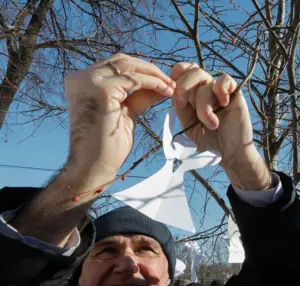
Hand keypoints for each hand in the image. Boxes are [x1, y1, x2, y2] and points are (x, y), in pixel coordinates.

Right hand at [64, 54, 174, 181]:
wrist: (95, 164)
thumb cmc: (108, 144)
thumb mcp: (126, 112)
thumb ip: (138, 96)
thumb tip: (161, 85)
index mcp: (82, 82)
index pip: (116, 66)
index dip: (141, 70)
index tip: (163, 81)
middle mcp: (81, 77)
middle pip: (122, 61)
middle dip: (149, 69)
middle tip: (171, 81)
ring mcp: (89, 81)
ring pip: (129, 67)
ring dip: (155, 75)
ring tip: (172, 87)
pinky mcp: (100, 88)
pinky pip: (135, 80)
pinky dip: (154, 83)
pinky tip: (166, 91)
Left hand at [170, 63, 251, 165]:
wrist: (229, 152)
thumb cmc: (209, 141)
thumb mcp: (187, 125)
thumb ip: (180, 109)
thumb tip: (173, 93)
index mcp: (192, 93)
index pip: (182, 71)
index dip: (175, 77)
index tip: (175, 99)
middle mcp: (205, 88)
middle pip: (192, 71)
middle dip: (183, 87)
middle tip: (182, 106)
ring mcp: (219, 90)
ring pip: (205, 79)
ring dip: (202, 103)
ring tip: (210, 124)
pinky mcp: (234, 93)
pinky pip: (225, 79)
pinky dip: (221, 90)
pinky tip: (223, 104)